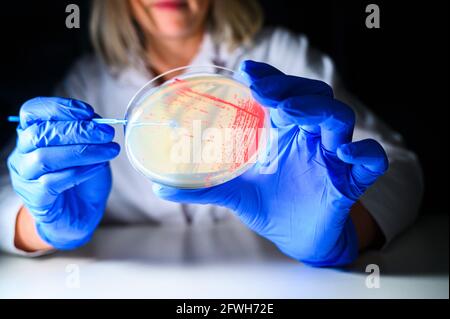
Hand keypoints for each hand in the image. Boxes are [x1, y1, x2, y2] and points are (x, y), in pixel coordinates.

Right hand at [8, 97, 119, 249]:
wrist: (83, 212)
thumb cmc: (84, 176)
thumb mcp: (91, 148)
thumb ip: (89, 132)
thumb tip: (97, 120)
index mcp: (32, 134)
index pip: (32, 111)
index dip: (59, 108)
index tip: (89, 113)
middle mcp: (22, 153)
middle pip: (40, 133)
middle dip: (78, 130)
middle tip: (107, 134)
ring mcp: (24, 177)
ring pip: (44, 158)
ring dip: (82, 151)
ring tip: (109, 151)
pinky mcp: (34, 199)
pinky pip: (52, 182)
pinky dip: (79, 172)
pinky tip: (99, 167)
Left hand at [153, 60, 387, 265]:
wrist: (298, 238)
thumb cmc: (271, 206)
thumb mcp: (235, 192)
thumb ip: (202, 187)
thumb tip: (161, 186)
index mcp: (284, 133)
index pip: (282, 95)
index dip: (270, 79)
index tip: (248, 71)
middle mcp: (310, 138)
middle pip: (313, 97)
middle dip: (291, 89)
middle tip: (265, 91)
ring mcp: (333, 157)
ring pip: (339, 118)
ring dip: (318, 111)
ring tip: (290, 114)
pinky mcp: (351, 181)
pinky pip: (372, 160)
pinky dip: (365, 153)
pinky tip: (345, 154)